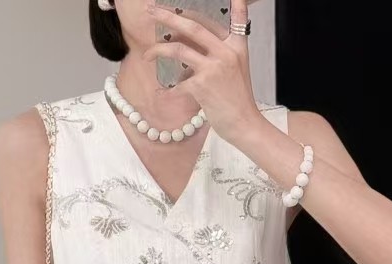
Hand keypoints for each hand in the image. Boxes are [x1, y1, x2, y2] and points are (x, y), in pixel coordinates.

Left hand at [142, 0, 261, 145]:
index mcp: (236, 46)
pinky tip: (160, 94)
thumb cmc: (238, 99)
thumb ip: (215, 54)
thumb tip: (187, 55)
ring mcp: (213, 68)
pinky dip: (167, 91)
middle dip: (167, 16)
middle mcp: (225, 52)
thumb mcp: (236, 69)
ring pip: (178, 49)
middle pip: (193, 27)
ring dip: (158, 50)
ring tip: (147, 55)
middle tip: (151, 11)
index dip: (234, 3)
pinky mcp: (202, 86)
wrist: (244, 124)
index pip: (234, 17)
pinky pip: (177, 84)